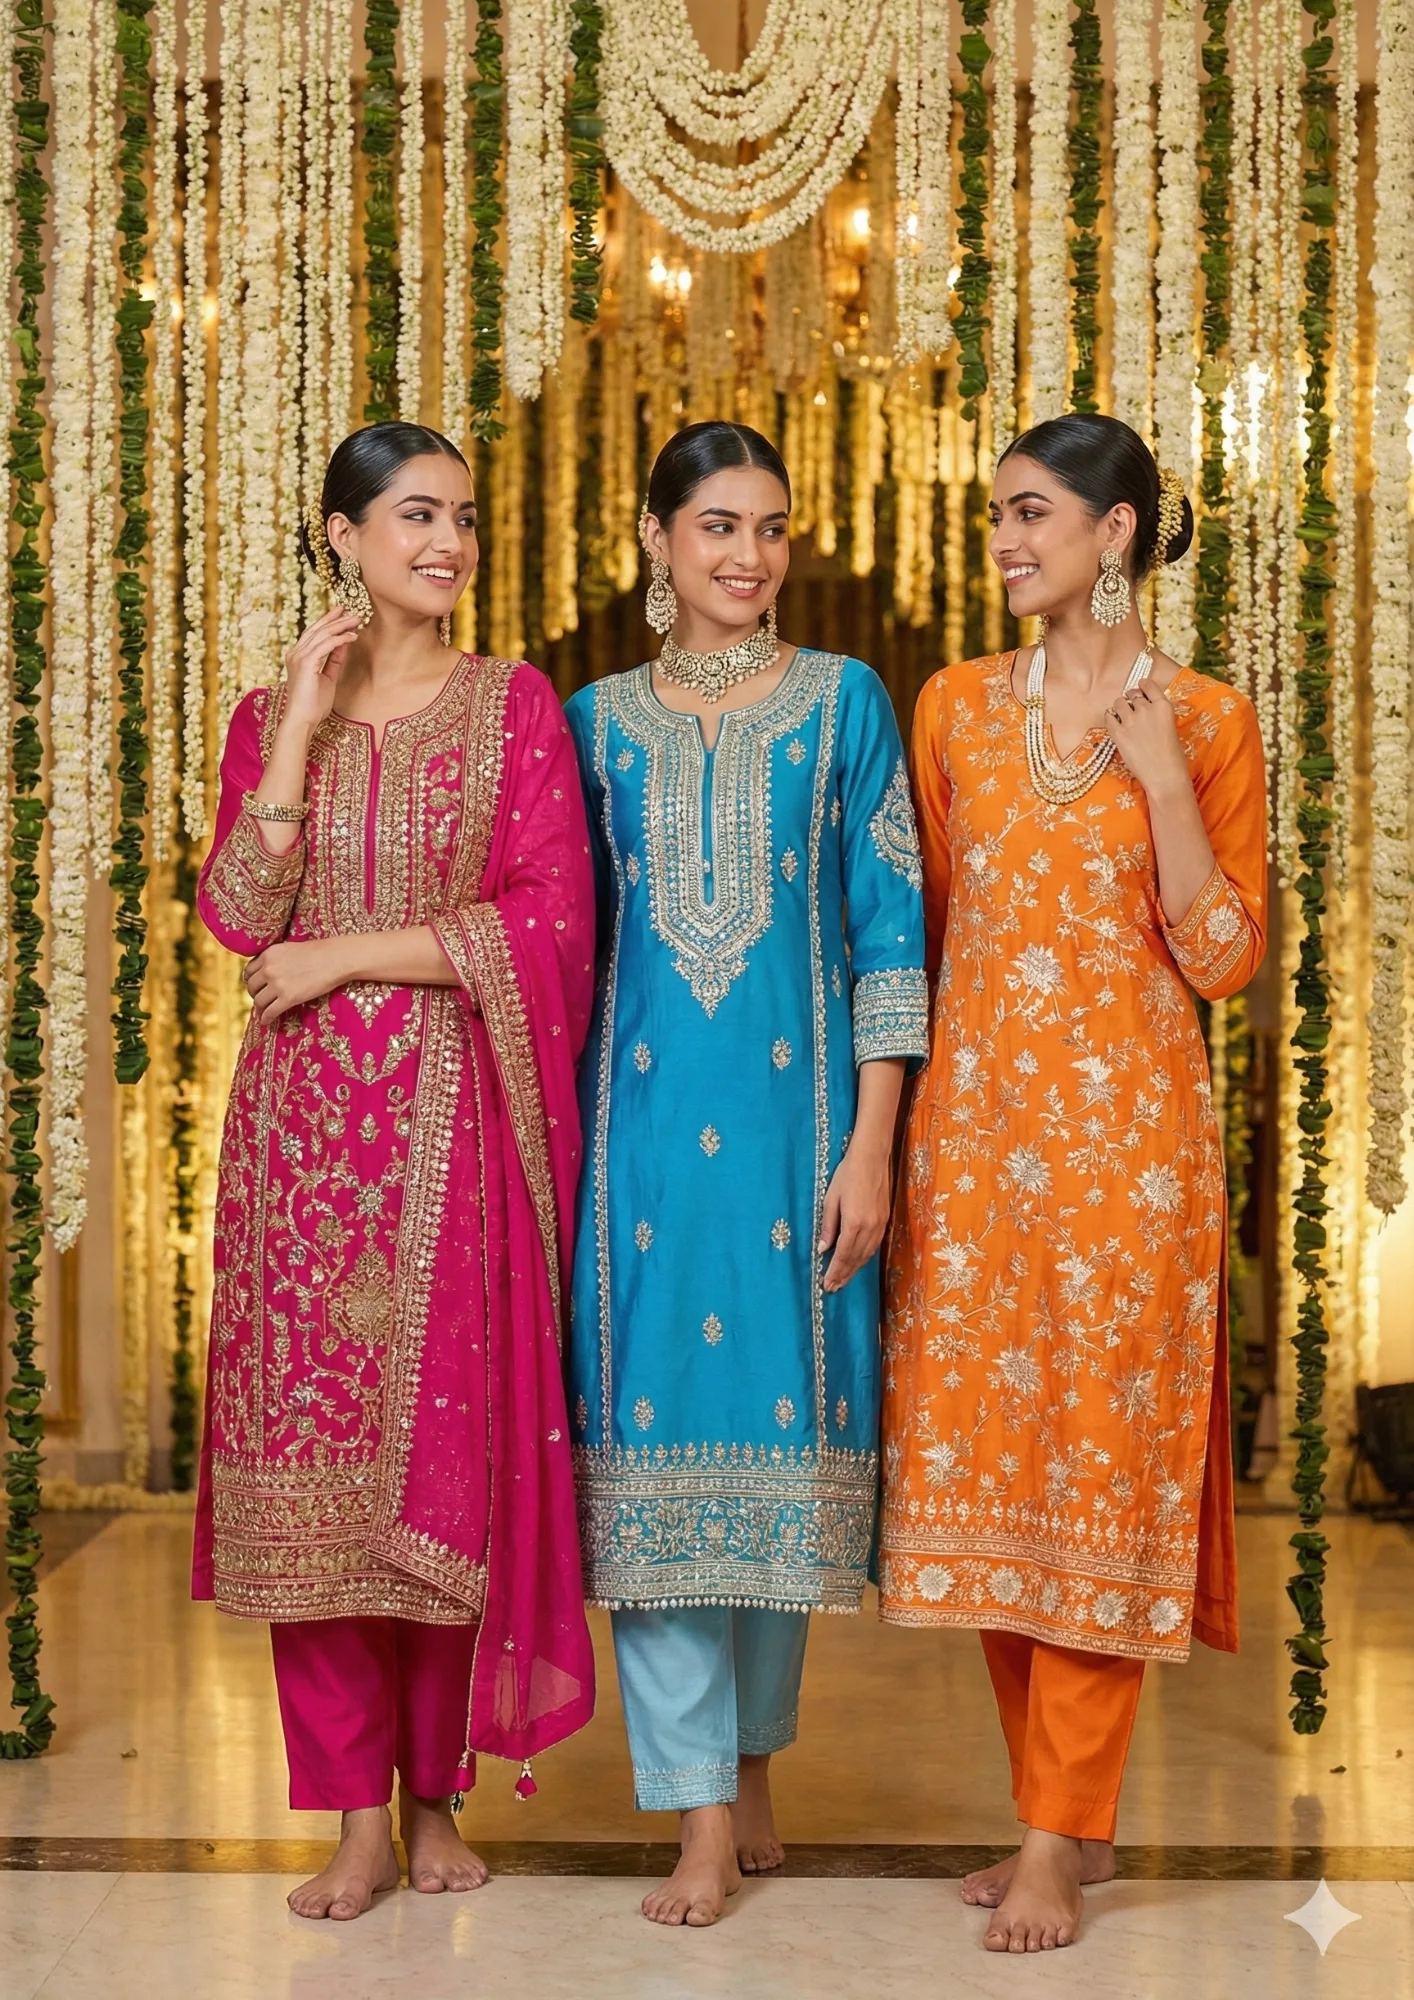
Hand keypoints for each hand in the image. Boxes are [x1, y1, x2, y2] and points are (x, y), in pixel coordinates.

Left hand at [244, 938, 351, 1025]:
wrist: (336, 959)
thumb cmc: (318, 952)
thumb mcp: (289, 948)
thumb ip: (276, 959)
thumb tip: (269, 972)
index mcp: (268, 954)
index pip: (249, 971)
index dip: (251, 980)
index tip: (257, 986)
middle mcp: (269, 969)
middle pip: (252, 987)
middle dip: (255, 994)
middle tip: (262, 998)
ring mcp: (278, 984)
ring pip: (259, 1001)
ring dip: (261, 1007)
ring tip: (265, 1010)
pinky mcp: (288, 998)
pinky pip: (270, 1012)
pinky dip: (266, 1018)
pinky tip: (266, 1022)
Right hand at [280, 608, 360, 734]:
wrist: (302, 720)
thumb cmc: (313, 705)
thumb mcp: (327, 677)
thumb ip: (334, 660)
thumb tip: (344, 644)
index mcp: (298, 656)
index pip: (314, 633)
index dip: (328, 621)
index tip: (342, 612)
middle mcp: (296, 653)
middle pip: (318, 629)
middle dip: (336, 618)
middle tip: (353, 610)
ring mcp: (299, 657)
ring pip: (322, 634)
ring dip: (341, 625)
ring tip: (357, 620)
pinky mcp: (306, 663)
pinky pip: (326, 645)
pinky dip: (340, 639)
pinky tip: (352, 636)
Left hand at [818, 1138, 891, 1293]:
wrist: (872, 1158)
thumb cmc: (847, 1175)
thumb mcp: (831, 1199)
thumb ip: (828, 1226)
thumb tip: (823, 1249)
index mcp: (854, 1223)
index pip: (843, 1255)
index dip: (835, 1272)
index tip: (827, 1285)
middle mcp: (869, 1228)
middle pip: (856, 1259)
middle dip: (844, 1275)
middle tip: (833, 1288)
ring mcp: (880, 1225)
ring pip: (866, 1254)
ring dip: (854, 1269)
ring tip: (843, 1280)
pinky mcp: (885, 1220)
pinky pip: (874, 1246)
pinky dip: (864, 1257)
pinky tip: (858, 1262)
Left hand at [1103, 682, 1189, 798]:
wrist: (1164, 775)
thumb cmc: (1172, 756)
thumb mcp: (1170, 726)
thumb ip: (1157, 714)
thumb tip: (1143, 709)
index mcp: (1163, 706)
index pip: (1148, 685)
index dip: (1141, 686)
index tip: (1139, 688)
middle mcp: (1146, 708)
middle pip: (1132, 695)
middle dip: (1131, 701)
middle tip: (1131, 710)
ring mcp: (1131, 720)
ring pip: (1118, 703)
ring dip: (1119, 709)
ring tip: (1122, 719)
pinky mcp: (1118, 733)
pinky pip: (1108, 717)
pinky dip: (1110, 719)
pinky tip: (1115, 726)